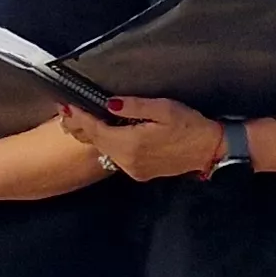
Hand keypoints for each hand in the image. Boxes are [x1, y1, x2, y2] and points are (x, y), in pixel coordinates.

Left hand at [54, 96, 216, 180]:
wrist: (209, 150)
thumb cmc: (189, 125)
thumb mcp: (163, 108)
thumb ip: (134, 106)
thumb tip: (109, 103)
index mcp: (131, 144)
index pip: (96, 129)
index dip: (80, 117)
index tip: (67, 106)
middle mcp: (128, 161)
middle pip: (96, 142)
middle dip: (80, 126)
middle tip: (66, 112)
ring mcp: (133, 170)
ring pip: (105, 151)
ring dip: (92, 136)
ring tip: (79, 121)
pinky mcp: (140, 173)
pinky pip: (116, 157)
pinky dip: (106, 145)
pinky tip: (104, 134)